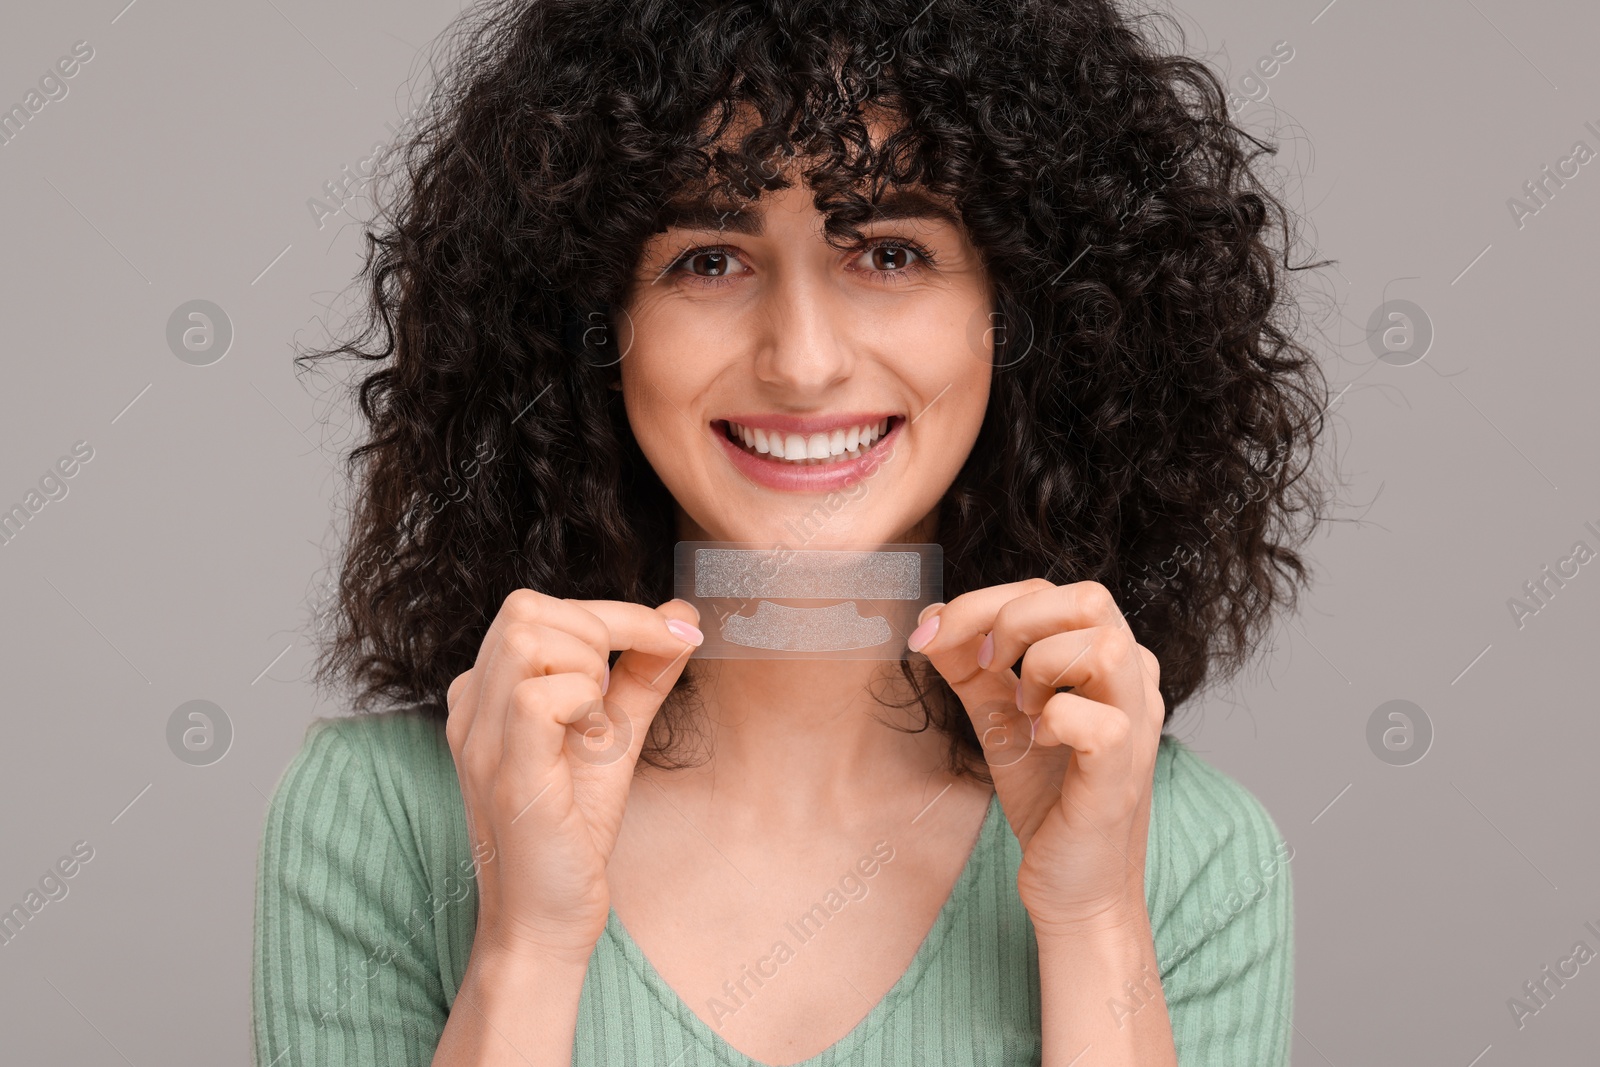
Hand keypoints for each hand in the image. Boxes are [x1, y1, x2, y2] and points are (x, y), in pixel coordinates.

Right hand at [444, 590, 703, 963]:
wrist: (547, 920)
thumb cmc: (572, 832)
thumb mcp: (613, 737)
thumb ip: (641, 677)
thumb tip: (681, 619)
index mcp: (486, 693)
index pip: (537, 607)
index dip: (616, 613)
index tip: (679, 634)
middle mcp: (470, 707)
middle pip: (526, 608)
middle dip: (601, 631)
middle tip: (622, 694)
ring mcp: (479, 738)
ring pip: (528, 637)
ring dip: (588, 667)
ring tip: (598, 724)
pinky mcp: (506, 772)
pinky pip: (538, 695)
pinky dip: (584, 704)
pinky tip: (592, 743)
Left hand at [906, 579, 1163, 933]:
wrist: (1071, 885)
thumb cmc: (1047, 797)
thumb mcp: (998, 717)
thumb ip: (969, 667)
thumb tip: (928, 623)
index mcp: (1107, 660)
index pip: (1051, 592)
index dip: (983, 602)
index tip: (933, 636)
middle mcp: (1134, 681)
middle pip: (1090, 597)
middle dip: (1015, 619)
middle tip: (987, 666)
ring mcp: (1136, 725)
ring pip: (1104, 645)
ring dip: (1043, 667)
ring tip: (1024, 708)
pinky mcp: (1121, 773)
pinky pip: (1098, 720)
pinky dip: (1055, 721)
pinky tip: (1039, 742)